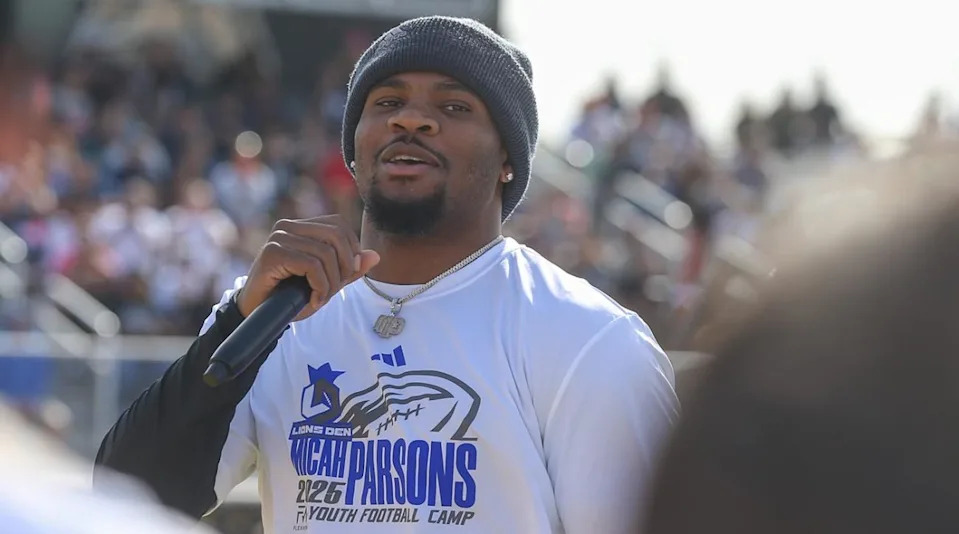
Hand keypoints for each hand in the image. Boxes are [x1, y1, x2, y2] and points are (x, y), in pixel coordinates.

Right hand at [236, 215, 379, 320]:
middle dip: (344, 267)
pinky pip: (312, 266)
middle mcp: (288, 226)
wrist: (257, 314)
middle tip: (334, 290)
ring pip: (326, 253)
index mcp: (301, 226)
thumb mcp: (326, 282)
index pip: (339, 226)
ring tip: (321, 297)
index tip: (345, 276)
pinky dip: (320, 287)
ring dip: (331, 283)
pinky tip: (314, 300)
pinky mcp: (273, 253)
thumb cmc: (290, 295)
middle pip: (336, 236)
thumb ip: (349, 269)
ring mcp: (279, 237)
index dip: (350, 251)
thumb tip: (375, 256)